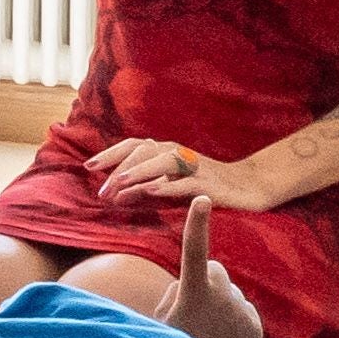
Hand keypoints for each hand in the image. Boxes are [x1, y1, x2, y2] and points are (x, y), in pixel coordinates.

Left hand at [88, 136, 264, 212]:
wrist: (250, 186)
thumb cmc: (205, 184)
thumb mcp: (172, 183)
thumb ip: (144, 184)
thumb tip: (114, 192)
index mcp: (167, 151)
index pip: (133, 146)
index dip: (110, 153)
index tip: (88, 166)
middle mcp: (178, 154)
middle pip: (144, 150)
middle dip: (120, 169)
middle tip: (102, 192)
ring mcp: (194, 167)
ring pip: (162, 161)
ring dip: (138, 172)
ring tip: (119, 185)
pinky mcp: (209, 183)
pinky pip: (185, 182)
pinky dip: (167, 184)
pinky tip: (151, 190)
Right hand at [161, 199, 267, 337]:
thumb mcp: (161, 322)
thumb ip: (175, 295)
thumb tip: (191, 285)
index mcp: (192, 294)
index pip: (193, 251)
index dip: (196, 224)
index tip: (203, 200)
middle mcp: (221, 298)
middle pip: (215, 269)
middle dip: (205, 279)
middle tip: (191, 309)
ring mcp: (241, 311)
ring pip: (228, 291)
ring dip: (218, 301)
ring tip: (206, 333)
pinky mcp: (255, 326)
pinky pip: (241, 309)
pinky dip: (231, 319)